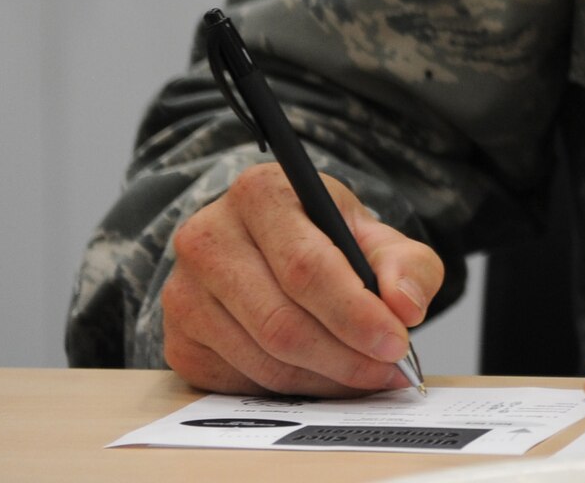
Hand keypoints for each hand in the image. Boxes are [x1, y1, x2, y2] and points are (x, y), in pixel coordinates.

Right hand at [161, 161, 444, 395]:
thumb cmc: (326, 238)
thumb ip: (407, 263)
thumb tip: (406, 306)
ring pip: (262, 359)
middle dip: (345, 356)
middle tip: (387, 369)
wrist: (270, 248)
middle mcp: (208, 237)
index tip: (395, 341)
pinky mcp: (177, 340)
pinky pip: (240, 383)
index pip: (307, 266)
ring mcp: (183, 291)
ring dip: (323, 379)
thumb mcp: (374, 235)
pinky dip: (290, 391)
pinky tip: (321, 376)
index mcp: (260, 193)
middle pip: (282, 321)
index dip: (355, 312)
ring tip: (363, 374)